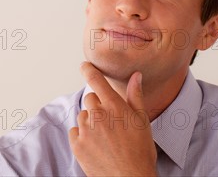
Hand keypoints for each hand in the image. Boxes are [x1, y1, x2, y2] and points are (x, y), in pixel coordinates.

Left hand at [68, 62, 156, 176]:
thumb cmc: (140, 152)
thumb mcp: (142, 121)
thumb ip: (135, 95)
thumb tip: (136, 75)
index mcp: (114, 106)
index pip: (96, 80)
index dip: (88, 69)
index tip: (84, 65)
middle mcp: (97, 115)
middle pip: (90, 98)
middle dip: (98, 105)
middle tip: (110, 121)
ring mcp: (86, 130)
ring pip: (83, 115)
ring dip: (90, 122)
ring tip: (105, 137)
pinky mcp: (77, 145)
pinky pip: (75, 132)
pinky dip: (82, 136)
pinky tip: (95, 146)